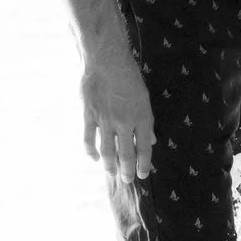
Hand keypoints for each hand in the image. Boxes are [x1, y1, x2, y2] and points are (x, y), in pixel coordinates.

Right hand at [82, 48, 155, 184]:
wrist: (105, 60)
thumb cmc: (128, 75)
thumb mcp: (144, 97)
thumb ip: (147, 121)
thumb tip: (152, 140)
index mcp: (141, 117)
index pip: (144, 148)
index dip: (143, 164)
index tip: (142, 174)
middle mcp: (124, 122)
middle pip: (126, 154)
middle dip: (127, 170)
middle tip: (127, 180)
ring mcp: (105, 120)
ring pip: (107, 151)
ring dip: (110, 166)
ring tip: (113, 174)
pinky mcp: (89, 115)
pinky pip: (88, 139)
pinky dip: (90, 151)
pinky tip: (94, 159)